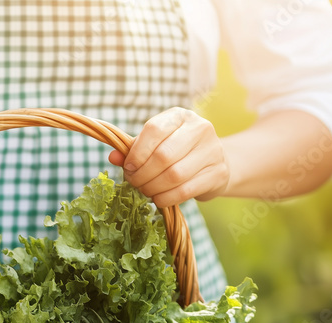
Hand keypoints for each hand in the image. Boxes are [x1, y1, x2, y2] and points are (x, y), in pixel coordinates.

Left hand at [109, 108, 229, 207]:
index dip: (137, 152)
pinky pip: (185, 190)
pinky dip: (166, 198)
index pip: (154, 130)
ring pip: (174, 175)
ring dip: (153, 187)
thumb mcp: (154, 145)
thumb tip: (113, 157)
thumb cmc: (176, 151)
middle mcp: (200, 128)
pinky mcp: (218, 173)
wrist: (213, 163)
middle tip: (134, 182)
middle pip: (163, 156)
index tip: (128, 167)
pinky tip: (158, 198)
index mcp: (180, 116)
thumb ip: (133, 150)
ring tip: (145, 190)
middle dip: (142, 174)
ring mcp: (213, 150)